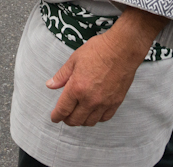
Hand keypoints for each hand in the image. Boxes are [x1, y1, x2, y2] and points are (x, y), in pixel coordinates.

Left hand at [47, 10, 163, 126]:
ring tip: (77, 114)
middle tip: (64, 116)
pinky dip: (96, 118)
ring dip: (81, 121)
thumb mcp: (74, 60)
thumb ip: (62, 75)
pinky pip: (104, 118)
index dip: (57, 116)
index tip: (54, 118)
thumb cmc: (97, 51)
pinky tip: (93, 112)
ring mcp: (104, 103)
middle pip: (76, 120)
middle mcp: (90, 99)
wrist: (121, 50)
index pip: (63, 109)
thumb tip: (50, 85)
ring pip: (90, 122)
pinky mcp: (116, 103)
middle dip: (67, 120)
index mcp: (77, 87)